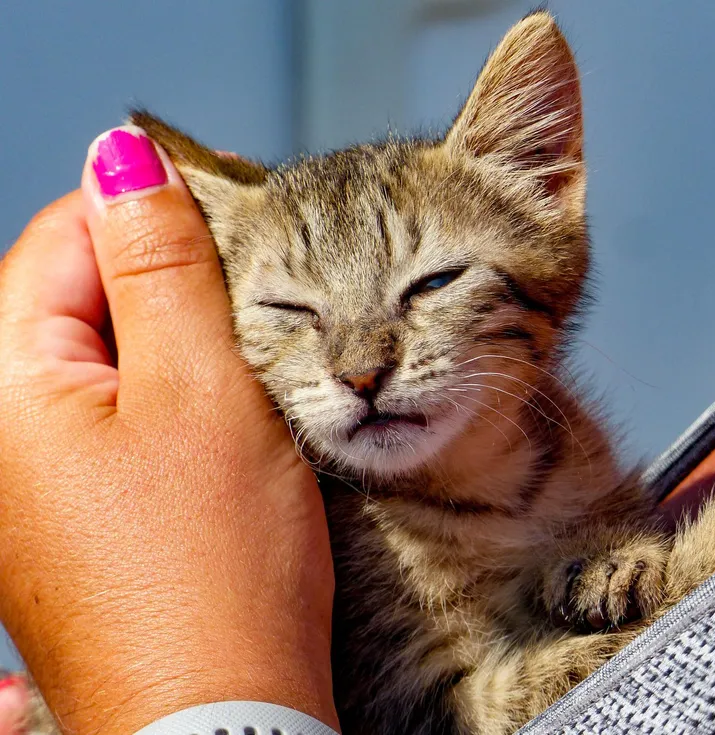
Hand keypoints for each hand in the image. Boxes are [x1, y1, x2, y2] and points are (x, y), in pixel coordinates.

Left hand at [0, 127, 337, 734]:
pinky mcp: (74, 512)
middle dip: (168, 281)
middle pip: (77, 297)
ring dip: (179, 343)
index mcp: (2, 388)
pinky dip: (174, 399)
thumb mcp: (201, 388)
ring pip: (106, 356)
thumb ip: (160, 265)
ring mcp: (32, 478)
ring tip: (248, 372)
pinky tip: (224, 425)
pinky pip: (118, 416)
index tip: (234, 210)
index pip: (59, 237)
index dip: (149, 209)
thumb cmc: (214, 570)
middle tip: (255, 305)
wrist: (223, 716)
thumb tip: (126, 158)